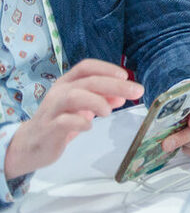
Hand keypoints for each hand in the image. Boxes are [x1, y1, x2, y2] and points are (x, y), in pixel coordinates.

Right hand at [4, 59, 143, 179]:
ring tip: (108, 111)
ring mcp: (52, 110)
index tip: (126, 76)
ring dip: (97, 101)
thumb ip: (101, 99)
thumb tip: (122, 96)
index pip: (86, 67)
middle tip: (136, 92)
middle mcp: (58, 92)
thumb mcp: (82, 107)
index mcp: (67, 83)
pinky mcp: (48, 129)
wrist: (30, 145)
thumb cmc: (59, 121)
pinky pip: (64, 122)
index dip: (107, 68)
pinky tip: (89, 126)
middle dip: (115, 85)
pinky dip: (81, 122)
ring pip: (74, 96)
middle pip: (88, 81)